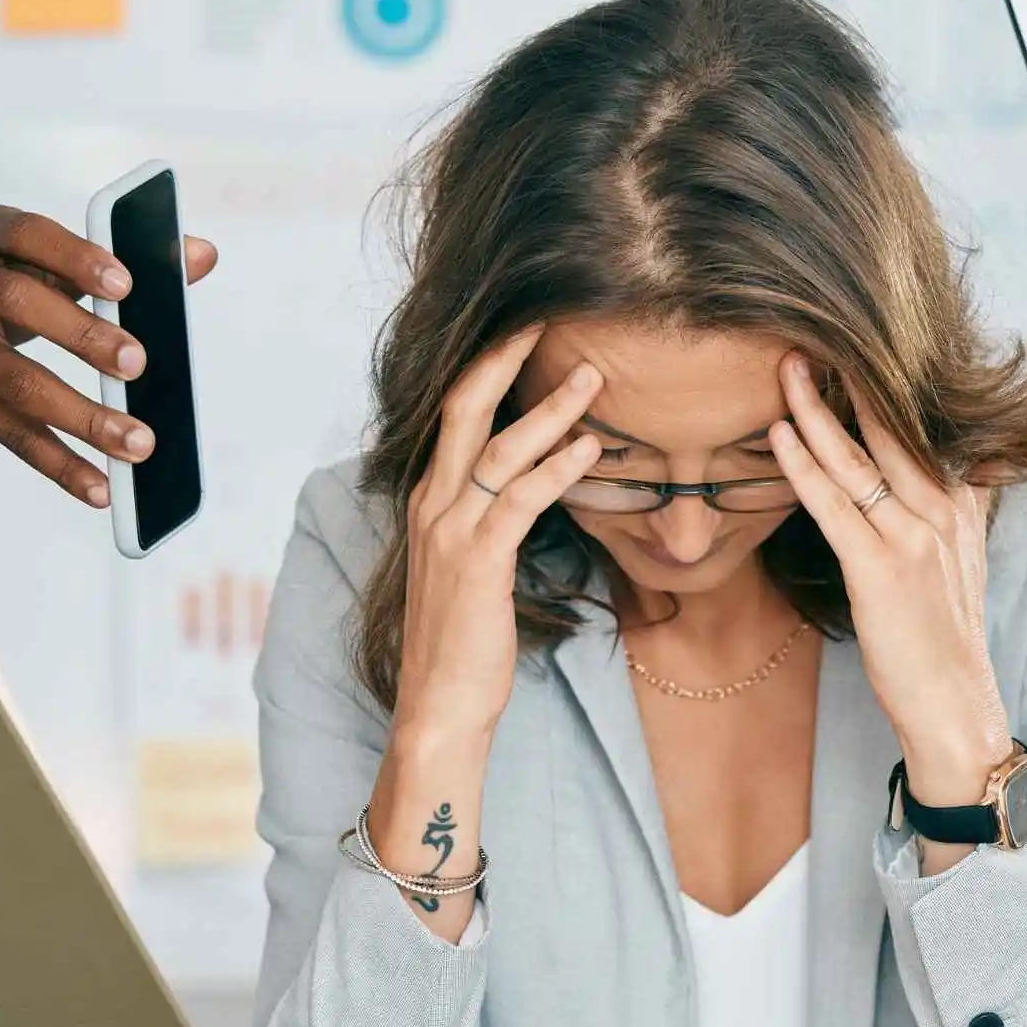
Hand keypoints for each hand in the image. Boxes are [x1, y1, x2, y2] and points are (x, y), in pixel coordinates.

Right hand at [0, 210, 219, 507]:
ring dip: (81, 416)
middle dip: (82, 335)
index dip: (74, 256)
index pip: (26, 235)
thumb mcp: (23, 256)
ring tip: (138, 443)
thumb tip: (201, 255)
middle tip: (138, 362)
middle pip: (19, 305)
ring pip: (17, 381)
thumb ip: (112, 259)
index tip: (124, 282)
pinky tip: (99, 486)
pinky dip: (58, 463)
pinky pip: (8, 433)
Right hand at [369, 326, 601, 940]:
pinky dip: (557, 466)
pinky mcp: (477, 563)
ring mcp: (450, 532)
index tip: (529, 329)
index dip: (489, 368)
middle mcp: (432, 504)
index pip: (455, 414)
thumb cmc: (466, 641)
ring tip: (596, 376)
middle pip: (462, 407)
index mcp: (430, 500)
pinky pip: (519, 500)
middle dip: (505, 358)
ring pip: (497, 448)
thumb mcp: (474, 567)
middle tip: (549, 317)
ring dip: (550, 408)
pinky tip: (591, 447)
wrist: (439, 708)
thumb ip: (494, 519)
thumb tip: (536, 484)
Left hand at [767, 354, 1009, 817]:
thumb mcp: (962, 560)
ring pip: (858, 458)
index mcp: (959, 503)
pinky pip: (835, 505)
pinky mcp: (881, 570)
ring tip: (785, 367)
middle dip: (849, 379)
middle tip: (809, 331)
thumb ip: (959, 506)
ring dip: (817, 409)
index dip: (884, 384)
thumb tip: (960, 467)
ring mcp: (913, 538)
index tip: (847, 342)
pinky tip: (780, 434)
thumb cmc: (944, 636)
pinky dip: (805, 465)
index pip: (919, 427)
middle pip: (890, 428)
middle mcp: (941, 510)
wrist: (954, 706)